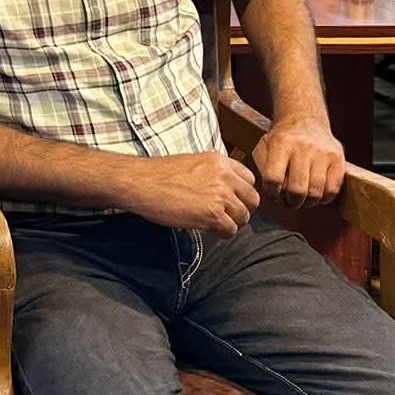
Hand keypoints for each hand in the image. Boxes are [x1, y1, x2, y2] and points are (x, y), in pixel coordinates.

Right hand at [122, 151, 259, 236]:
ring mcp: (220, 195)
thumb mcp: (193, 163)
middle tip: (227, 215)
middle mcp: (224, 176)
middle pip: (252, 199)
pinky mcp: (213, 214)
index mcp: (220, 161)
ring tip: (215, 223)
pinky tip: (208, 228)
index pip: (249, 179)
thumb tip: (226, 191)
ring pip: (243, 217)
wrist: (142, 182)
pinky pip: (230, 230)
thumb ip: (214, 173)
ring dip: (232, 223)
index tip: (232, 200)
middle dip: (242, 209)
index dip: (242, 192)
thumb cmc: (160, 174)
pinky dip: (222, 233)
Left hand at [250, 115, 345, 208]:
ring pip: (315, 193)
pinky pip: (332, 190)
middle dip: (291, 202)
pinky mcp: (338, 158)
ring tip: (302, 197)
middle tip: (288, 200)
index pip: (273, 179)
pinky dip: (324, 198)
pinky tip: (316, 192)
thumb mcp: (264, 146)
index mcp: (281, 143)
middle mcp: (303, 147)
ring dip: (307, 202)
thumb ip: (264, 168)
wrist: (305, 118)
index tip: (272, 195)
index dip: (271, 194)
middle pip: (297, 190)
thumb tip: (274, 192)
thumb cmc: (282, 139)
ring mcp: (323, 153)